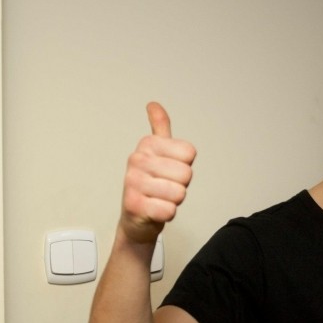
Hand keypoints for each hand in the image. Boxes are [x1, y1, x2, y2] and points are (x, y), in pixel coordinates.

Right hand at [119, 102, 196, 243]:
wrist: (135, 219)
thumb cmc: (151, 185)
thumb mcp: (157, 153)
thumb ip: (160, 128)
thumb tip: (154, 104)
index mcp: (147, 144)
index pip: (189, 153)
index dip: (184, 166)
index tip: (168, 171)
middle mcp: (137, 160)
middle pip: (186, 174)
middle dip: (180, 185)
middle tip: (164, 188)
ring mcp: (133, 182)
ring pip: (179, 193)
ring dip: (173, 200)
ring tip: (159, 198)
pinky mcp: (134, 205)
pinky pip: (169, 210)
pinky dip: (166, 214)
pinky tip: (154, 210)